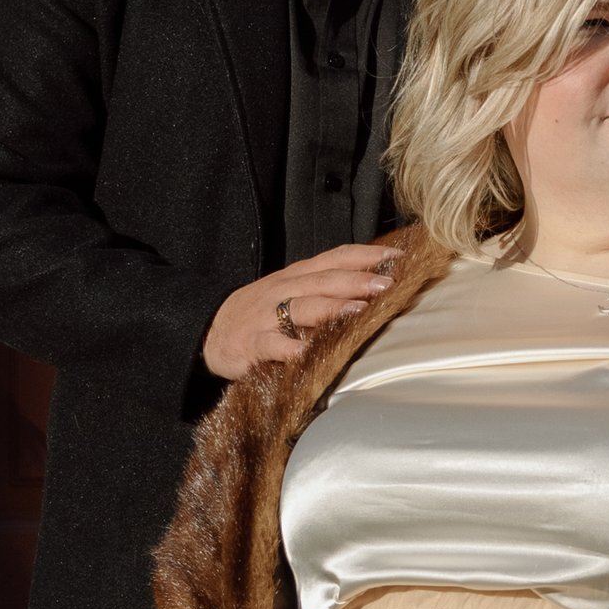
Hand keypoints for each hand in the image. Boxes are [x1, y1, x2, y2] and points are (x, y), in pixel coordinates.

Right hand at [204, 244, 395, 379]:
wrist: (210, 332)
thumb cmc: (260, 315)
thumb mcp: (291, 293)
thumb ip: (326, 290)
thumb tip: (375, 290)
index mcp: (298, 276)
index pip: (336, 257)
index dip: (366, 255)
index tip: (398, 257)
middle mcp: (285, 290)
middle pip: (324, 280)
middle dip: (357, 280)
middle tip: (387, 284)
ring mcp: (268, 316)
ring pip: (302, 307)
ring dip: (332, 308)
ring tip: (358, 311)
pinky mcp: (253, 344)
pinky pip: (273, 344)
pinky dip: (290, 348)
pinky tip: (307, 352)